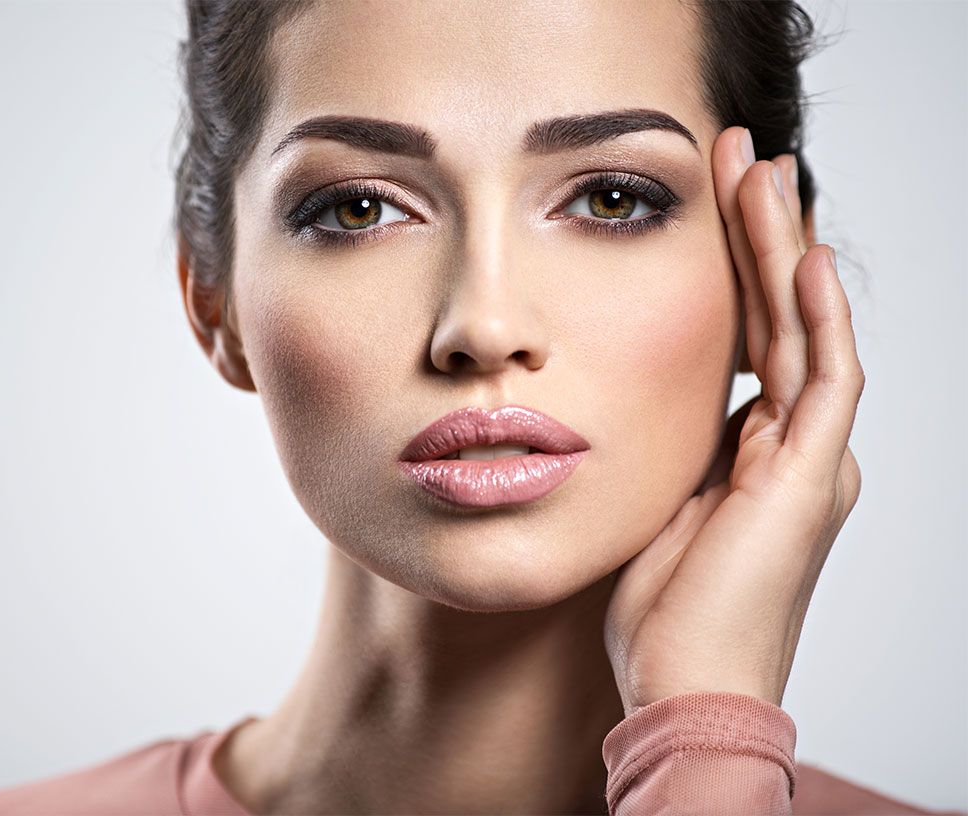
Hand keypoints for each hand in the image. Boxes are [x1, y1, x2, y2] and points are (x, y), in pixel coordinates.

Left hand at [603, 127, 864, 716]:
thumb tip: (619, 402)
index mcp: (758, 451)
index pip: (749, 333)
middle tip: (742, 153)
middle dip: (760, 231)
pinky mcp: (806, 477)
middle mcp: (795, 446)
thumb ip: (656, 449)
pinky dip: (817, 316)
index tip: (707, 198)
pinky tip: (805, 256)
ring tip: (765, 172)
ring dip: (784, 246)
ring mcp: (808, 459)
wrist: (681, 685)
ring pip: (803, 327)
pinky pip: (824, 378)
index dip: (732, 264)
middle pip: (780, 314)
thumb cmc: (657, 613)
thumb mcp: (649, 504)